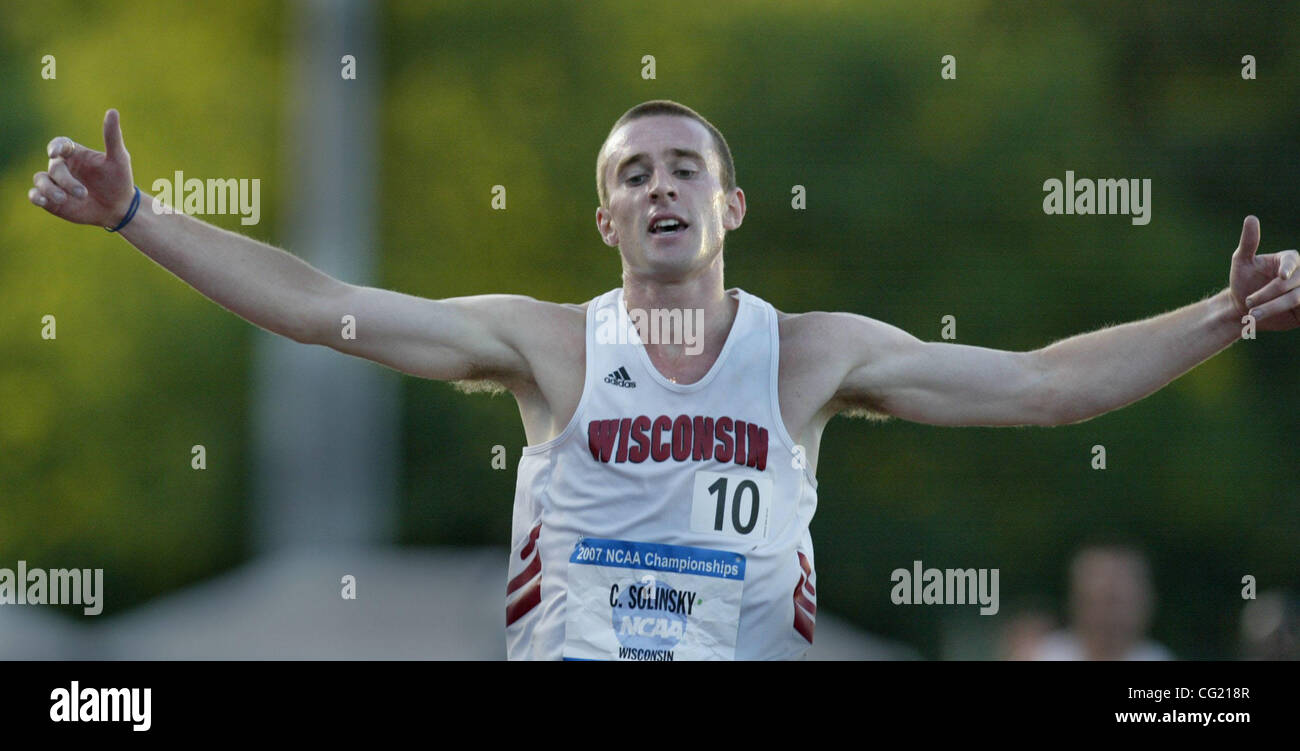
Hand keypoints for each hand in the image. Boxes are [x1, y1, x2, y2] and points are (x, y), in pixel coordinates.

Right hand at [28, 109, 135, 227]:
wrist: (118, 207)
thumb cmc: (119, 180)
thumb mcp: (119, 158)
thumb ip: (112, 137)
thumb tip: (112, 111)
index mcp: (75, 153)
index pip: (59, 144)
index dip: (55, 147)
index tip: (56, 153)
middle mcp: (62, 166)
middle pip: (54, 167)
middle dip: (66, 180)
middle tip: (83, 193)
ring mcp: (55, 182)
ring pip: (40, 179)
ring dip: (48, 189)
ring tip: (63, 199)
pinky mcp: (51, 199)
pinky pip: (35, 195)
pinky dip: (36, 196)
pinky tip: (43, 201)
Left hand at [1228, 215, 1299, 330]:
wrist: (1241, 308)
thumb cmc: (1242, 280)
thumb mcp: (1241, 261)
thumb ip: (1248, 242)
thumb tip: (1251, 218)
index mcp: (1289, 259)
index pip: (1292, 261)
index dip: (1288, 268)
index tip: (1281, 276)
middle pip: (1291, 283)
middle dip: (1269, 293)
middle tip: (1248, 302)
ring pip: (1296, 299)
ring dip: (1274, 307)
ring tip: (1252, 314)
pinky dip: (1285, 313)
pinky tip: (1267, 319)